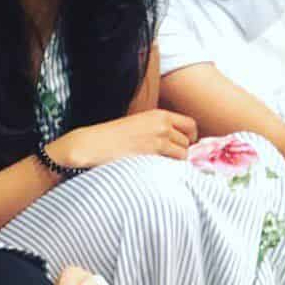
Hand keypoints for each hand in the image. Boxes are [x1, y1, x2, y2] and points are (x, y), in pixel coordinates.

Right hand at [51, 108, 197, 168]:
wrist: (94, 143)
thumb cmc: (113, 137)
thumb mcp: (139, 124)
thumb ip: (158, 129)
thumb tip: (177, 144)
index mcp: (159, 114)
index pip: (190, 125)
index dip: (190, 137)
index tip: (182, 146)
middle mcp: (162, 123)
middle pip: (188, 142)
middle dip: (181, 152)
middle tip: (167, 159)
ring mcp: (159, 138)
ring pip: (183, 154)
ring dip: (175, 162)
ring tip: (158, 165)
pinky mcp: (153, 152)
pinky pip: (174, 164)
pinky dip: (169, 169)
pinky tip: (155, 169)